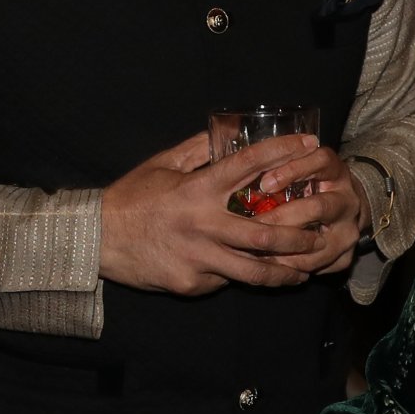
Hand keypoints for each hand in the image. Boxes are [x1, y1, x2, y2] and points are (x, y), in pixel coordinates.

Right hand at [100, 133, 327, 293]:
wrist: (94, 239)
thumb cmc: (131, 197)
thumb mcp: (163, 165)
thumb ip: (197, 149)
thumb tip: (226, 130)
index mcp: (198, 189)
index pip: (249, 165)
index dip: (283, 152)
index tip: (310, 144)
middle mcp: (203, 224)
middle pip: (266, 234)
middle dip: (299, 236)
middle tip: (320, 234)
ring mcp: (198, 258)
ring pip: (254, 271)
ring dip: (285, 272)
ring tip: (304, 270)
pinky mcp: (191, 283)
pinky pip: (224, 280)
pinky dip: (239, 276)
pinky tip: (252, 274)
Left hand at [252, 146, 369, 275]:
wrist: (342, 209)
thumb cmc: (309, 183)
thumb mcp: (298, 167)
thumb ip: (279, 164)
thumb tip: (244, 168)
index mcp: (335, 171)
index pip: (320, 162)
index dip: (293, 171)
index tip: (265, 183)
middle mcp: (348, 200)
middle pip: (320, 207)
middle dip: (283, 218)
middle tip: (253, 224)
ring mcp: (350, 230)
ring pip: (320, 245)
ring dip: (286, 250)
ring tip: (257, 251)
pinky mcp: (347, 256)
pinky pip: (321, 266)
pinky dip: (294, 268)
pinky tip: (272, 266)